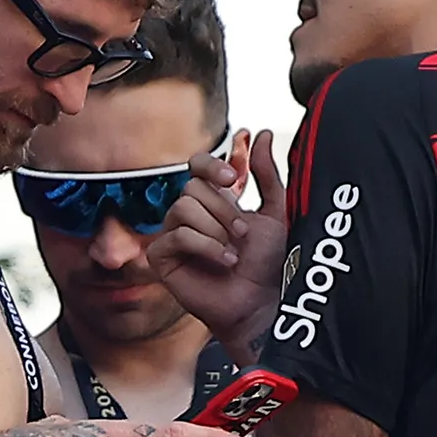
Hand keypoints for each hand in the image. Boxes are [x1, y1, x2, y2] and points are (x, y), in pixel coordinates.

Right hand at [145, 128, 289, 359]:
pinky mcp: (162, 257)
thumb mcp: (274, 213)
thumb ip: (266, 174)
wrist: (262, 301)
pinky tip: (223, 262)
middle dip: (224, 210)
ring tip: (234, 251)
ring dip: (216, 230)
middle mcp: (191, 215)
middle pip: (193, 187)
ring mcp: (174, 235)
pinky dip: (206, 247)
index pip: (197, 166)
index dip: (211, 166)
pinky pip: (176, 235)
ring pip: (183, 208)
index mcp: (214, 201)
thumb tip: (259, 134)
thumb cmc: (269, 264)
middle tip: (243, 234)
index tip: (233, 180)